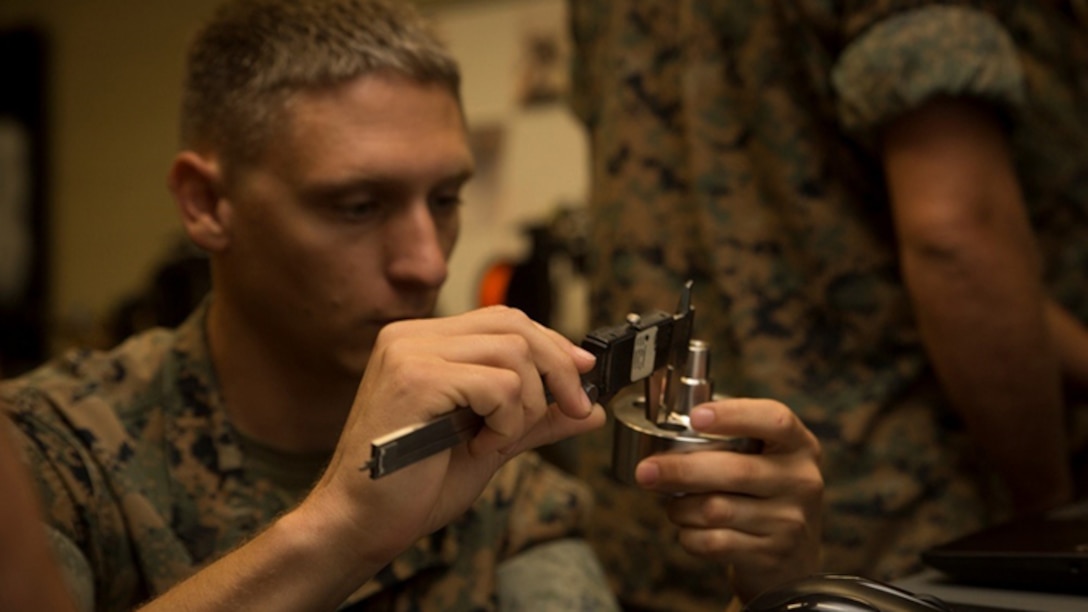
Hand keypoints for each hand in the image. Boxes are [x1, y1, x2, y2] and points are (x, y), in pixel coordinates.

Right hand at [306, 306, 604, 567]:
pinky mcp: (416, 378)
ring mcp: (410, 353)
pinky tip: (478, 447)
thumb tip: (591, 410)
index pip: (503, 319)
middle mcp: (412, 336)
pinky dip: (505, 421)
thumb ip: (535, 420)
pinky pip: (498, 384)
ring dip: (525, 406)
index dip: (551, 343)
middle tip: (574, 410)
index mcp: (422, 342)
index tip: (582, 376)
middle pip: (514, 325)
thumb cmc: (414, 487)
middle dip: (557, 368)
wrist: (362, 523)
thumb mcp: (490, 443)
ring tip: (497, 440)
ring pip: (512, 353)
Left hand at [633, 399, 822, 601]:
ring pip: (717, 510)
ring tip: (673, 504)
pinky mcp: (772, 555)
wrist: (792, 557)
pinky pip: (714, 542)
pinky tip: (689, 528)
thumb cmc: (764, 492)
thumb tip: (660, 413)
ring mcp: (789, 521)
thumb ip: (726, 436)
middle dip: (681, 469)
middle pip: (735, 470)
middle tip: (646, 470)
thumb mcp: (763, 457)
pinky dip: (689, 535)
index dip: (733, 415)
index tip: (695, 417)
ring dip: (681, 507)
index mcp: (798, 445)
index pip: (774, 420)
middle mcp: (801, 480)